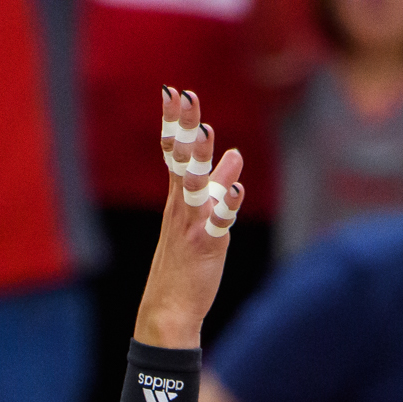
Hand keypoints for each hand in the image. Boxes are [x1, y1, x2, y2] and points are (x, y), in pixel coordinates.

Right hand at [134, 88, 245, 349]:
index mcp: (177, 199)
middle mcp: (180, 207)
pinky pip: (215, 223)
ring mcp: (191, 226)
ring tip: (205, 132)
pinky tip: (234, 187)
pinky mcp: (205, 247)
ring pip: (193, 186)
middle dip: (183, 126)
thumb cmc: (183, 266)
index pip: (172, 152)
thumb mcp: (200, 220)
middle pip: (180, 160)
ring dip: (199, 159)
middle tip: (183, 95)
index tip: (172, 91)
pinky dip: (224, 206)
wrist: (168, 311)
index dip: (173, 122)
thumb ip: (215, 187)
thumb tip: (233, 154)